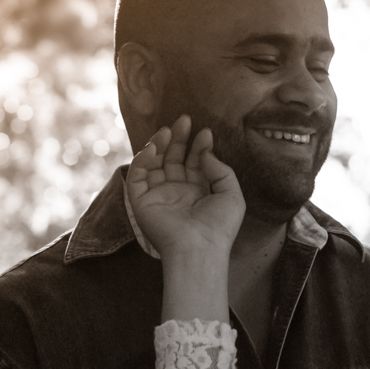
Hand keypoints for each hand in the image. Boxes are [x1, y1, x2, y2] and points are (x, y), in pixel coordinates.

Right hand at [126, 115, 244, 264]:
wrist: (199, 248)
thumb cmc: (219, 227)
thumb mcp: (231, 194)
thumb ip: (220, 169)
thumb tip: (205, 151)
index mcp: (198, 192)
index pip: (194, 163)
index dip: (199, 146)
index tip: (206, 132)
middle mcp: (177, 192)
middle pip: (174, 158)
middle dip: (179, 139)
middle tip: (185, 120)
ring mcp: (158, 195)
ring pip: (155, 163)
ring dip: (160, 144)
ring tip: (169, 130)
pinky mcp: (141, 201)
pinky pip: (138, 175)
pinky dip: (143, 159)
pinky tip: (154, 147)